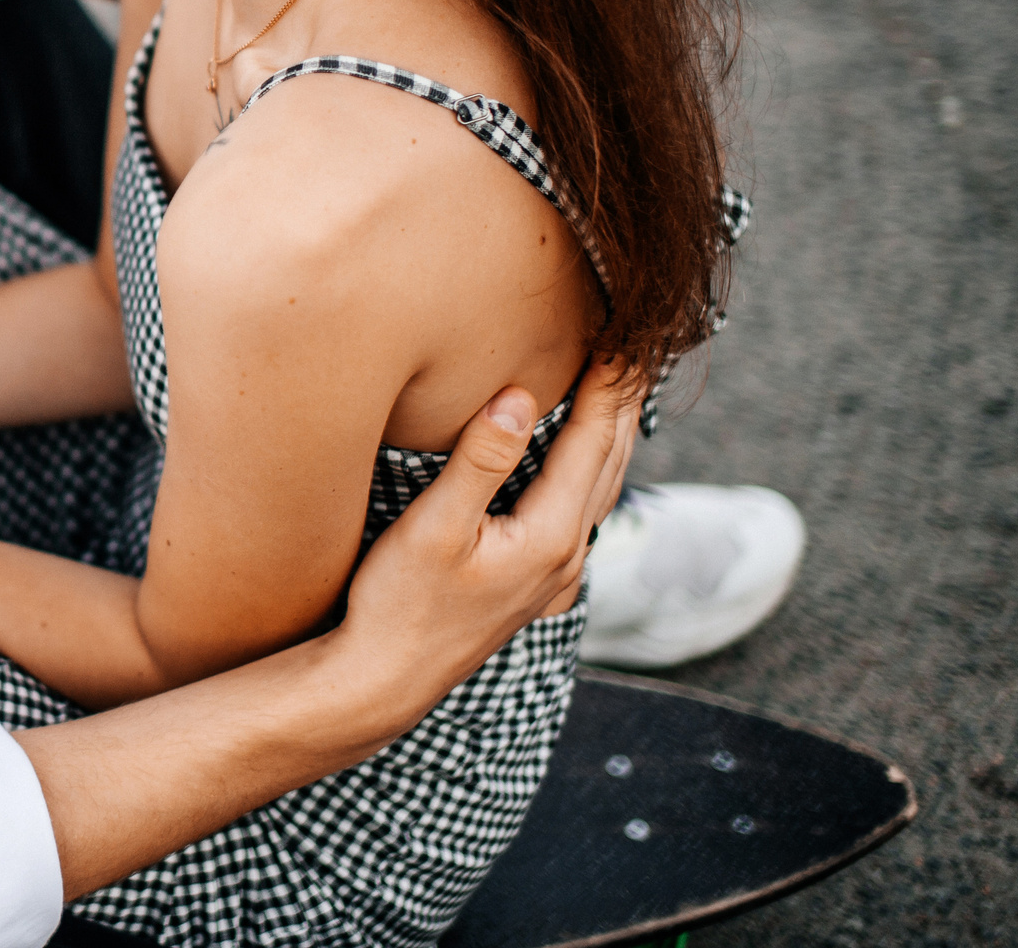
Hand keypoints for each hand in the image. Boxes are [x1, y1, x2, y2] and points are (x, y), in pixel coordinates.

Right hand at [338, 355, 636, 703]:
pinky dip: (590, 475)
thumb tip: (520, 397)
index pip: (591, 444)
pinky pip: (581, 515)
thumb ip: (480, 461)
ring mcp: (555, 578)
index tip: (619, 338)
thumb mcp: (433, 527)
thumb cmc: (400, 604)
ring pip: (600, 492)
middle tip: (632, 351)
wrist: (385, 680)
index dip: (607, 388)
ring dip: (612, 439)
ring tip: (618, 396)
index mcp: (550, 537)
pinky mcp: (535, 587)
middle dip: (622, 405)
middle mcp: (566, 558)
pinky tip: (579, 471)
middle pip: (609, 465)